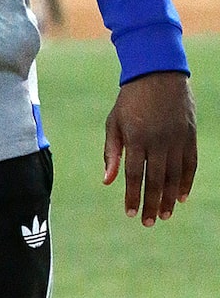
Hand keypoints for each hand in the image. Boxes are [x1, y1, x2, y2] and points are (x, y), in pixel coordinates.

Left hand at [103, 71, 197, 223]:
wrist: (158, 74)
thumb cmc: (130, 100)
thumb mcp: (114, 123)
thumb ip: (111, 153)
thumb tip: (108, 182)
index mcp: (136, 138)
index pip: (133, 175)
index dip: (132, 196)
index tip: (130, 213)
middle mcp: (158, 141)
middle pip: (155, 180)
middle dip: (152, 204)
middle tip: (149, 223)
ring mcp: (176, 138)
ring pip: (175, 175)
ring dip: (170, 198)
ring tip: (165, 215)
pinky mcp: (189, 134)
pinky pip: (190, 163)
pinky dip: (187, 181)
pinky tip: (182, 197)